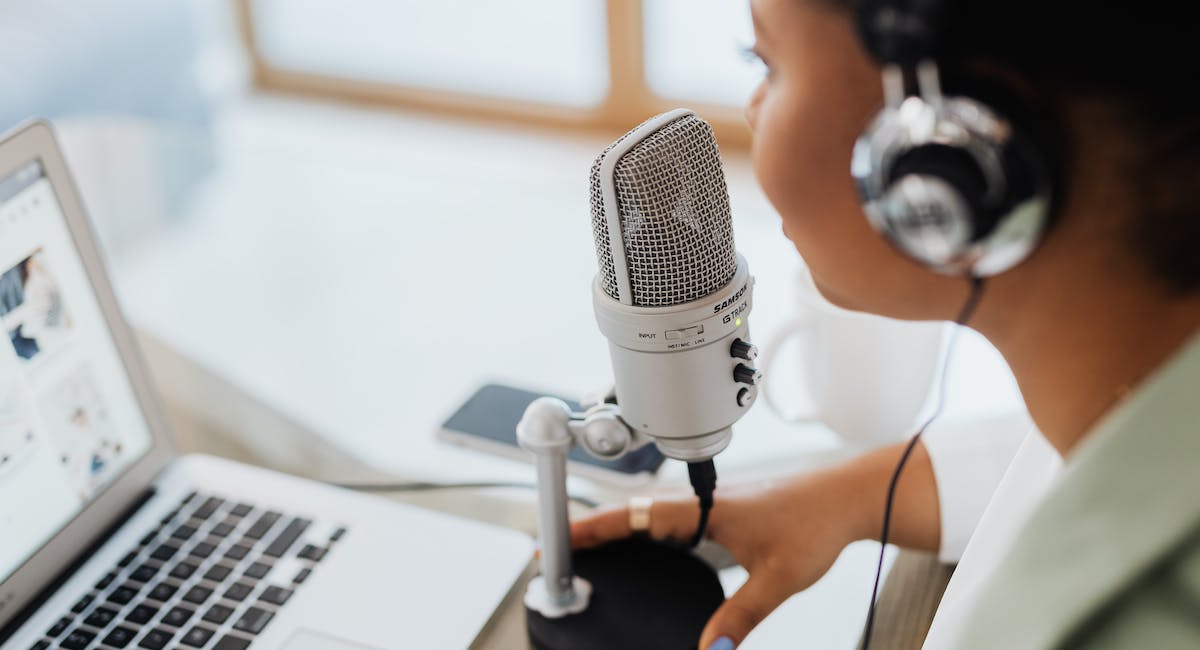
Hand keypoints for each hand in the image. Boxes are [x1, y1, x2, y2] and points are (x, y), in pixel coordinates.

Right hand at [571, 473, 864, 648]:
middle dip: (594, 530)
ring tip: (588, 549)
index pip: (637, 516)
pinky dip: (646, 531)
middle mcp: (703, 501)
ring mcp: (712, 504)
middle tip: (558, 549)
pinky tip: (644, 547)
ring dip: (619, 529)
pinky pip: (672, 520)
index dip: (595, 528)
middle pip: (634, 513)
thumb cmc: (816, 523)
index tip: (562, 537)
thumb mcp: (776, 578)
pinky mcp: (725, 511)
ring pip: (652, 515)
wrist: (848, 497)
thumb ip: (739, 618)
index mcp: (706, 508)